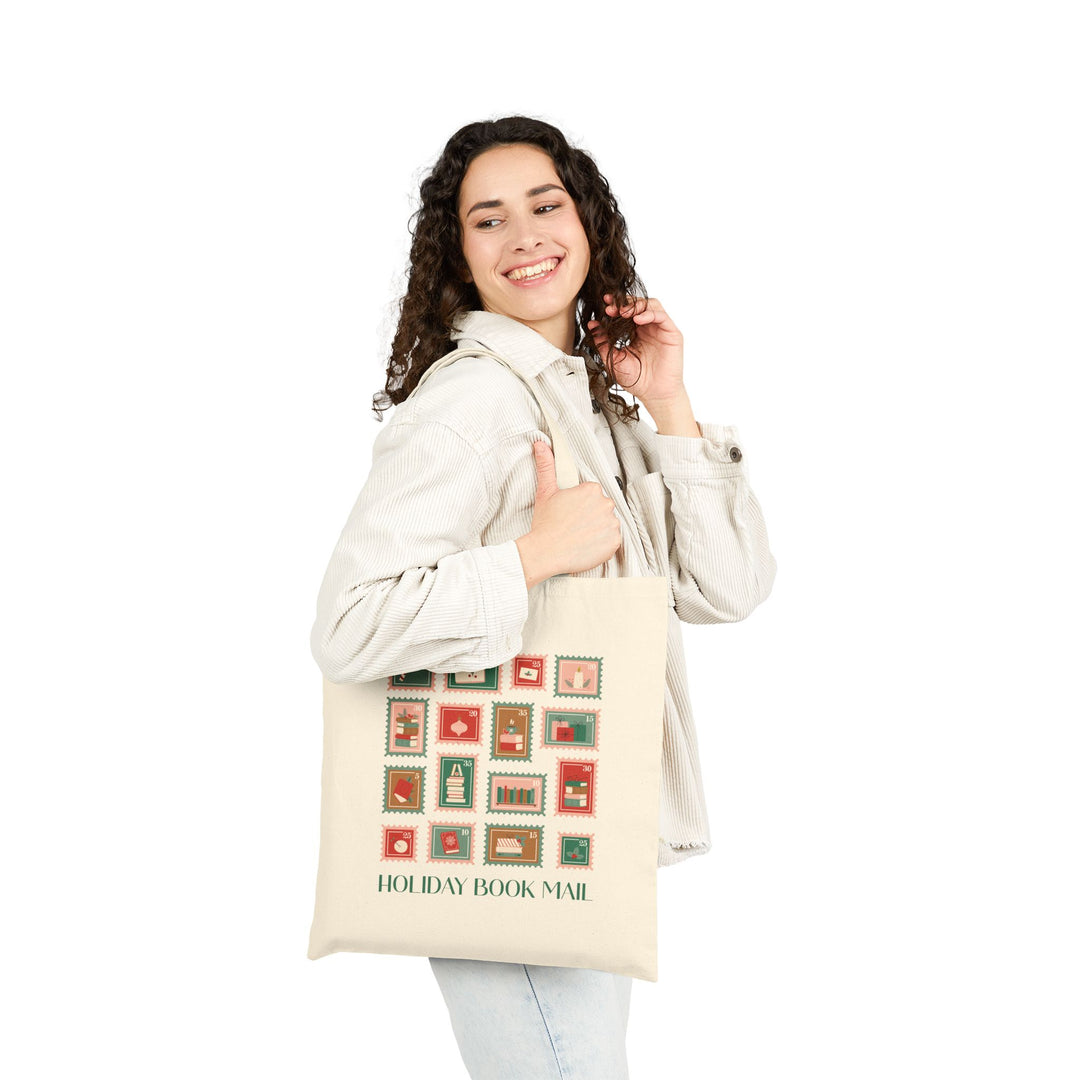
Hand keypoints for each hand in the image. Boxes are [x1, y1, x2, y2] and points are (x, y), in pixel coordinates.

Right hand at [514, 440, 621, 587]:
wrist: (546, 552)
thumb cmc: (545, 524)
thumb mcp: (545, 492)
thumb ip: (546, 466)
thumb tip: (540, 445)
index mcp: (592, 489)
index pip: (593, 494)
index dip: (581, 504)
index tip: (571, 513)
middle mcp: (606, 504)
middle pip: (602, 508)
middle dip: (591, 515)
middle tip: (574, 525)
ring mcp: (612, 524)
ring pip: (608, 523)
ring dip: (598, 529)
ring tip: (580, 536)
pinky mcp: (614, 542)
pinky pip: (613, 540)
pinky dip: (603, 544)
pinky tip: (587, 545)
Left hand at [587, 294, 685, 405]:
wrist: (654, 395)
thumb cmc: (637, 380)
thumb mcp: (614, 359)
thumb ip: (603, 342)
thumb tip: (592, 325)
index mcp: (636, 332)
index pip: (627, 311)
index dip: (616, 305)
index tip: (604, 304)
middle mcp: (649, 328)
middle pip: (638, 304)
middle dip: (624, 303)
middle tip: (610, 307)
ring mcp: (661, 329)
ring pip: (651, 305)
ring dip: (636, 305)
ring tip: (623, 312)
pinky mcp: (672, 334)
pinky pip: (662, 316)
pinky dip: (649, 314)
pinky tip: (637, 319)